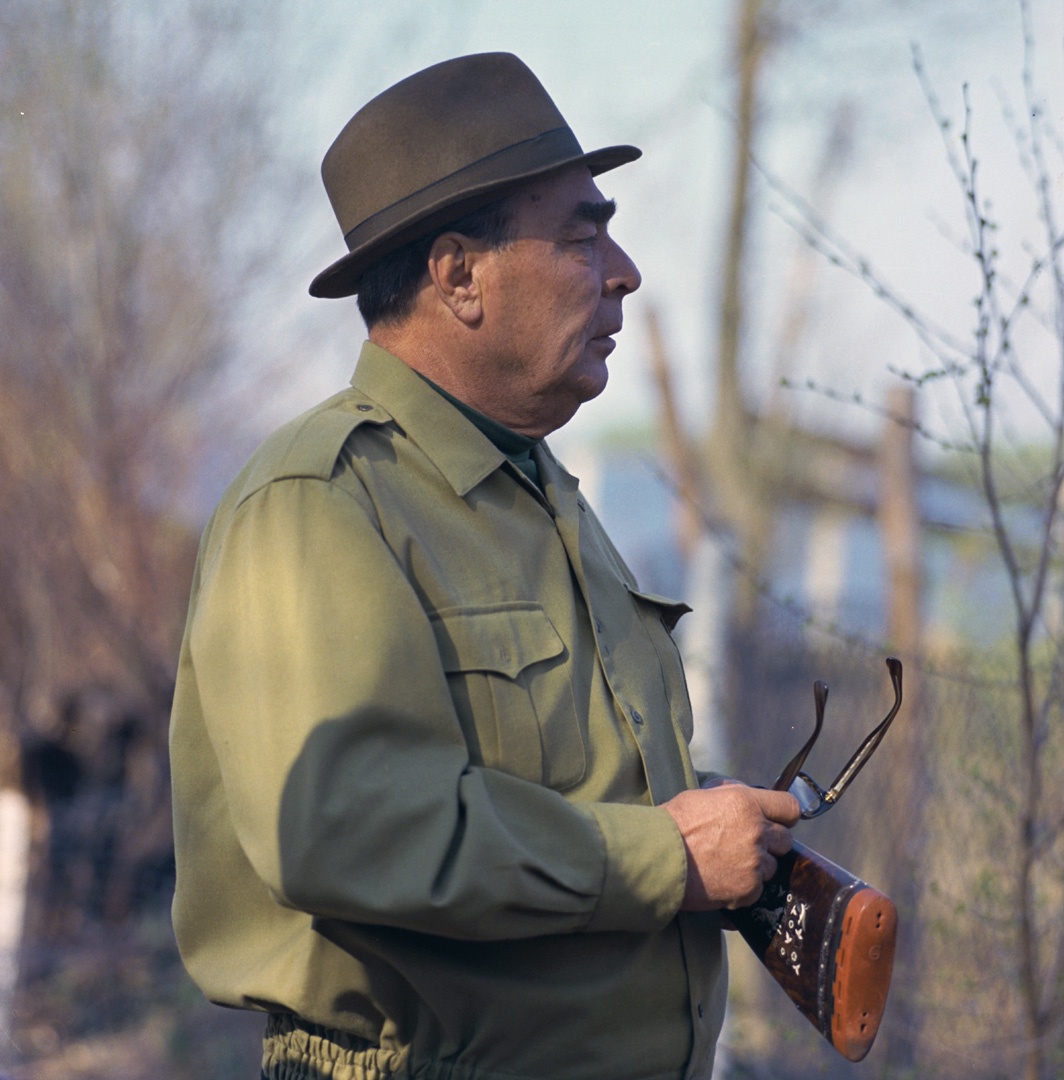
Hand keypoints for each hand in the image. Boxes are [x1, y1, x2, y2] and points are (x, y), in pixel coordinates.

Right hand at [661, 784, 799, 910]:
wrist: (658, 858)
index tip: (776, 821)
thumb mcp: (703, 795)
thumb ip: (732, 795)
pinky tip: (723, 880)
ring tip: (729, 864)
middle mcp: (757, 832)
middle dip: (769, 842)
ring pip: (771, 866)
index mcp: (747, 804)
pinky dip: (744, 887)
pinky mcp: (748, 890)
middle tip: (746, 844)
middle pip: (785, 840)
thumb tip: (747, 795)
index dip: (783, 815)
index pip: (790, 807)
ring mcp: (754, 863)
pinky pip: (757, 888)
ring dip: (756, 866)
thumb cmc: (674, 823)